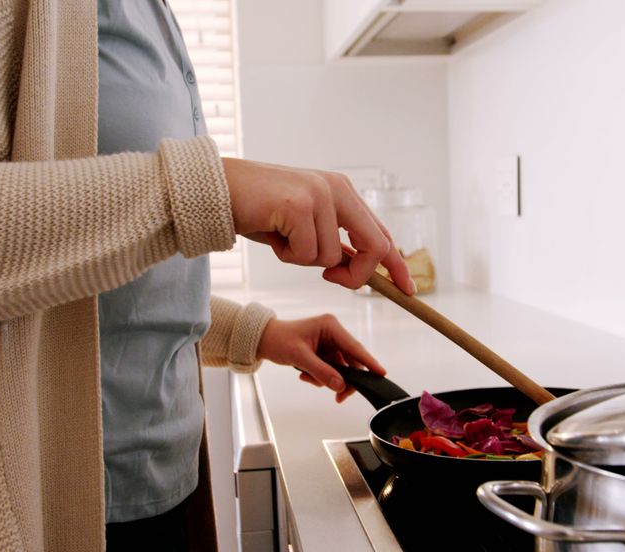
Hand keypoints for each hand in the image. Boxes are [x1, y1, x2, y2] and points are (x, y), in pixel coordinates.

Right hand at [222, 157, 414, 294]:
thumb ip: (331, 241)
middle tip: (332, 281)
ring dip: (302, 260)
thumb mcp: (302, 225)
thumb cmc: (256, 210)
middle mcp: (337, 189)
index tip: (409, 289)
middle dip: (357, 275)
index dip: (396, 264)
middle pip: (375, 246)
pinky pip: (306, 255)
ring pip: (331, 258)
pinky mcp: (300, 206)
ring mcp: (320, 195)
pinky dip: (287, 255)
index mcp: (342, 191)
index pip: (381, 232)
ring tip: (280, 237)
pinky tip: (271, 232)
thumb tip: (352, 268)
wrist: (215, 190)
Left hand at [256, 314, 384, 402]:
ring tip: (307, 377)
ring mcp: (329, 343)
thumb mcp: (299, 356)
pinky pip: (331, 370)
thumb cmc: (279, 340)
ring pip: (341, 368)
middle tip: (339, 396)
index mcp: (330, 326)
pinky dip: (321, 377)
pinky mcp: (325, 352)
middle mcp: (333, 333)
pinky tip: (306, 375)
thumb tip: (340, 385)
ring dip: (327, 378)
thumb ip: (321, 371)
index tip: (381, 373)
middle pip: (350, 361)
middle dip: (343, 379)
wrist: (264, 340)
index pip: (354, 347)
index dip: (368, 362)